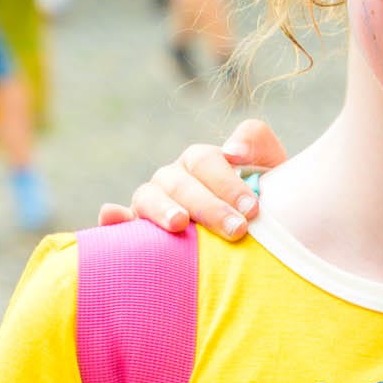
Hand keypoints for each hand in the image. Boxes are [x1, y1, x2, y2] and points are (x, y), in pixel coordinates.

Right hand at [95, 119, 286, 238]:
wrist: (259, 239)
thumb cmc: (264, 204)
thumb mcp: (270, 169)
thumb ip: (257, 143)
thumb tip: (232, 150)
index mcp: (200, 162)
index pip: (206, 162)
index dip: (228, 182)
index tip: (253, 208)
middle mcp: (172, 179)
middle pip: (181, 183)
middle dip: (209, 206)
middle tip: (236, 229)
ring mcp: (151, 203)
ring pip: (148, 198)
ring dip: (162, 209)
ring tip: (179, 224)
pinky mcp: (136, 230)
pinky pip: (119, 222)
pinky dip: (113, 219)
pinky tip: (112, 218)